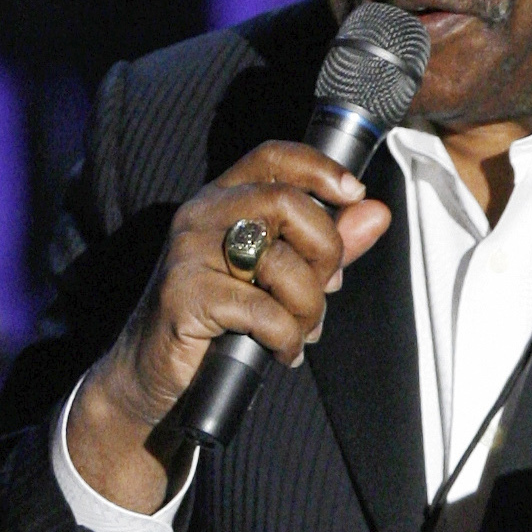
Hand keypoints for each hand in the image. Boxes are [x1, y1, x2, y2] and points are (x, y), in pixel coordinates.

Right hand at [67, 141, 390, 511]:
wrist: (154, 373)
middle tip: (324, 288)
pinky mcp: (184, 296)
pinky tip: (281, 351)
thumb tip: (376, 212)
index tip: (353, 192)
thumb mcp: (280, 276)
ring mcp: (189, 253)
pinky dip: (286, 337)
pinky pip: (262, 311)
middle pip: (287, 204)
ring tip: (300, 331)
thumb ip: (326, 244)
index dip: (320, 167)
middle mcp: (202, 215)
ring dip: (309, 308)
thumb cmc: (222, 320)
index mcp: (225, 200)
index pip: (273, 158)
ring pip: (280, 263)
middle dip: (325, 252)